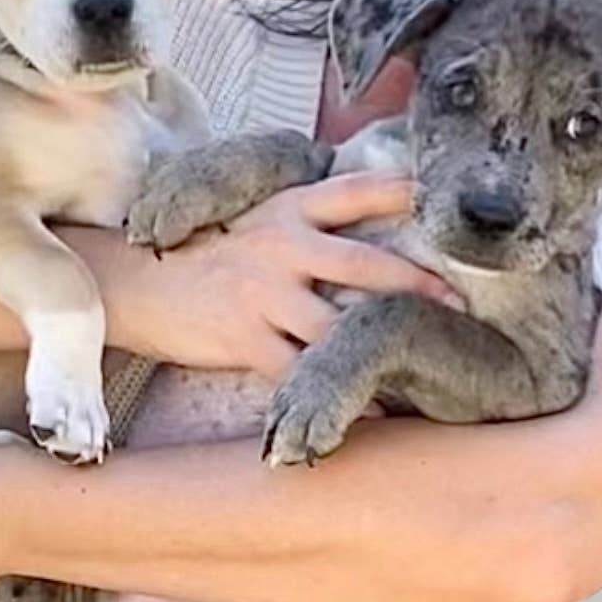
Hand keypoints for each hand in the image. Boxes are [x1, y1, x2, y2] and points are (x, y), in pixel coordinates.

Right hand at [116, 172, 462, 376]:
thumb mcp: (262, 221)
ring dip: (380, 349)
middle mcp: (280, 246)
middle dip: (415, 287)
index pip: (353, 192)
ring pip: (336, 325)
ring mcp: (262, 294)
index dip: (401, 191)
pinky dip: (341, 395)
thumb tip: (384, 226)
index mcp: (288, 210)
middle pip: (362, 265)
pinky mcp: (245, 338)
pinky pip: (303, 372)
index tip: (444, 199)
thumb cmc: (215, 256)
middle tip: (459, 306)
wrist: (143, 288)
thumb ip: (315, 222)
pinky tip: (375, 410)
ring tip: (425, 367)